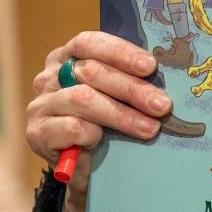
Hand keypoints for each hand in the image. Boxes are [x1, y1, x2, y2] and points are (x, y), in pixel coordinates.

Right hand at [26, 32, 170, 211]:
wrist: (87, 168)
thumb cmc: (108, 123)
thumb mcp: (120, 97)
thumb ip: (132, 79)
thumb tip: (174, 73)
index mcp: (68, 57)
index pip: (89, 43)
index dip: (121, 53)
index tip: (151, 66)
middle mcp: (50, 77)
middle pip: (92, 72)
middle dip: (133, 89)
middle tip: (163, 105)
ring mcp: (40, 105)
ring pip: (84, 99)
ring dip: (122, 115)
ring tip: (150, 129)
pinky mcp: (37, 133)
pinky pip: (69, 128)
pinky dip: (91, 134)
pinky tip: (103, 141)